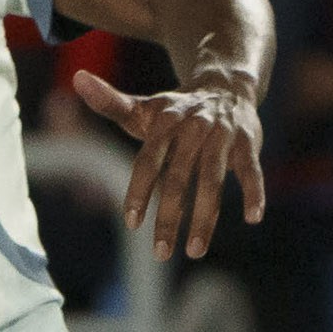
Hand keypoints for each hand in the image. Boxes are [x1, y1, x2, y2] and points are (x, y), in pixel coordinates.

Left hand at [69, 67, 264, 261]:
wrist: (225, 85)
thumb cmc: (175, 110)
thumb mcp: (143, 108)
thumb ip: (110, 103)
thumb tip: (78, 79)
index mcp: (165, 121)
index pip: (149, 160)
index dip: (141, 191)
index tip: (132, 223)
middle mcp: (194, 127)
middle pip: (179, 177)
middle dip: (170, 217)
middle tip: (160, 253)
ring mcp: (223, 135)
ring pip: (213, 180)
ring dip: (205, 217)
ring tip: (194, 250)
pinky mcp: (248, 142)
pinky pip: (251, 169)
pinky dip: (254, 192)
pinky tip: (253, 218)